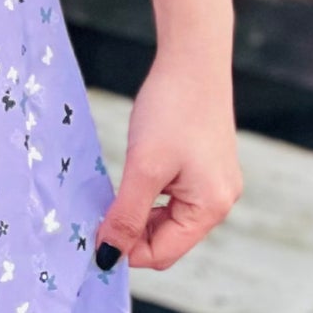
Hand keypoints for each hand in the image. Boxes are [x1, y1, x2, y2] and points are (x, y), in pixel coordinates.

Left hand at [94, 42, 240, 271]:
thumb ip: (126, 215)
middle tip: (98, 212)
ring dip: (139, 210)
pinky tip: (134, 174)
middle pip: (167, 238)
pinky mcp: (206, 164)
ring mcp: (215, 182)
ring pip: (169, 216)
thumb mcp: (143, 167)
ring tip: (114, 190)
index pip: (163, 253)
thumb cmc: (172, 109)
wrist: (193, 55)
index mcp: (211, 208)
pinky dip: (151, 192)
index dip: (126, 250)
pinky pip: (175, 195)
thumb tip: (108, 257)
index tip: (92, 236)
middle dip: (132, 230)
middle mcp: (220, 201)